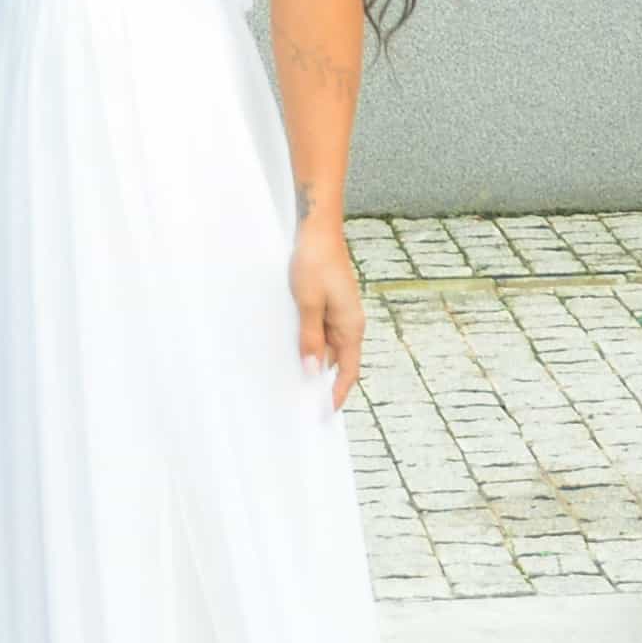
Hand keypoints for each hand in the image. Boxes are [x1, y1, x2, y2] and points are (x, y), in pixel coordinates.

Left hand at [290, 206, 364, 408]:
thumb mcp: (308, 302)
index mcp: (351, 326)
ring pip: (328, 347)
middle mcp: (350, 323)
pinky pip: (321, 331)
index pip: (348, 371)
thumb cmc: (314, 261)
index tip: (323, 414)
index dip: (337, 394)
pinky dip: (309, 342)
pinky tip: (291, 346)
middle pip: (338, 362)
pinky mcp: (330, 303)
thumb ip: (310, 337)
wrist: (317, 228)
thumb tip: (313, 370)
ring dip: (313, 360)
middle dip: (321, 382)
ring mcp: (340, 313)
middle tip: (299, 402)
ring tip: (290, 379)